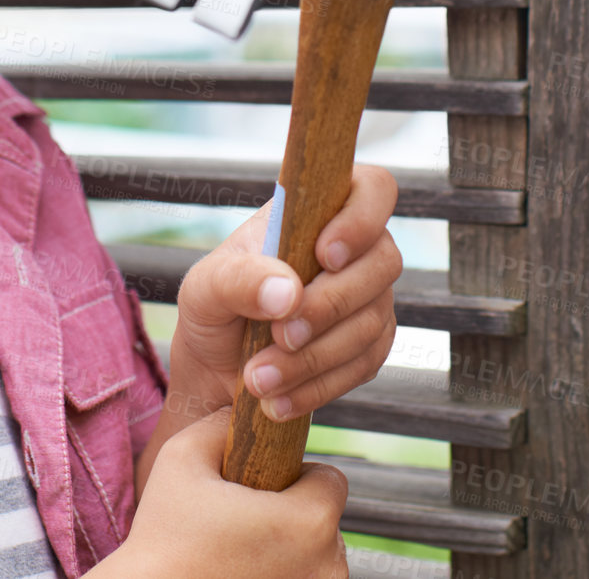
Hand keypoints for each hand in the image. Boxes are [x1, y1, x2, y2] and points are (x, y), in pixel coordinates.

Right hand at [103, 406, 349, 578]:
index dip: (296, 475)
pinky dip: (282, 574)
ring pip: (316, 557)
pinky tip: (242, 571)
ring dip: (290, 549)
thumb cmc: (164, 535)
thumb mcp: (183, 455)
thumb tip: (242, 409)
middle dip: (291, 513)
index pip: (330, 481)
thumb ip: (223, 422)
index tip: (260, 485)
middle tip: (243, 518)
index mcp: (309, 521)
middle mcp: (326, 566)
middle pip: (324, 521)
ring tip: (241, 547)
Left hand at [167, 164, 400, 426]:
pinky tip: (277, 399)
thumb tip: (288, 292)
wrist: (216, 372)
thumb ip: (239, 279)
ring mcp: (369, 298)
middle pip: (383, 262)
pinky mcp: (370, 346)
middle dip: (329, 305)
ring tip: (257, 378)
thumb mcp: (205, 288)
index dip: (362, 218)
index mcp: (315, 213)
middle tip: (279, 335)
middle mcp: (354, 250)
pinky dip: (319, 386)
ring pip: (372, 322)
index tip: (324, 256)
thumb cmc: (214, 310)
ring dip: (314, 357)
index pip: (373, 188)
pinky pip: (365, 365)